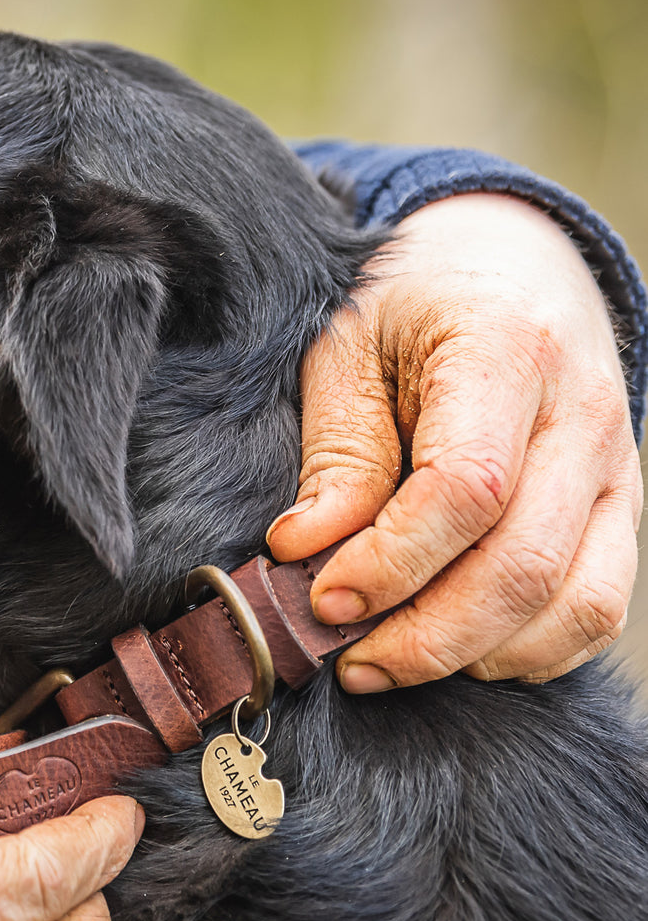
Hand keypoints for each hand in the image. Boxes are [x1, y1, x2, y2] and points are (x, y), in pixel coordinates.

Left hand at [268, 193, 642, 690]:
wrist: (510, 261)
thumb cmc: (412, 302)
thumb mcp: (348, 350)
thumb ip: (338, 454)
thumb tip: (304, 552)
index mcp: (507, 350)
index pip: (466, 489)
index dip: (391, 563)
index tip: (323, 599)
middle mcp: (582, 414)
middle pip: (524, 566)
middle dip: (426, 637)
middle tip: (347, 658)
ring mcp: (616, 466)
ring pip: (576, 604)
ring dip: (477, 654)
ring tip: (393, 659)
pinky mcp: (620, 506)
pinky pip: (598, 606)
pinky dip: (529, 649)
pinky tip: (457, 647)